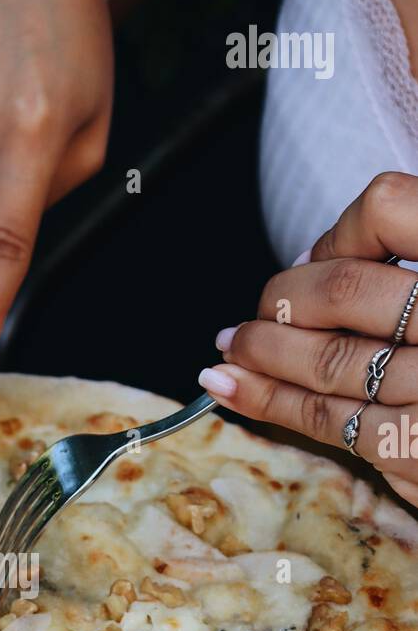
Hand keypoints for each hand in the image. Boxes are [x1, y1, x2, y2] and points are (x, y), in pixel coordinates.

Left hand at [199, 172, 417, 506]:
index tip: (315, 258)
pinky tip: (235, 391)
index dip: (338, 233)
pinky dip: (273, 404)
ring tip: (231, 351)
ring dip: (262, 355)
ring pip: (329, 363)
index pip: (388, 209)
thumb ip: (415, 258)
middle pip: (345, 293)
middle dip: (283, 302)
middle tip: (257, 315)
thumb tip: (322, 260)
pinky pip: (333, 422)